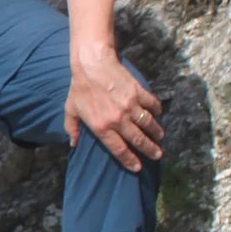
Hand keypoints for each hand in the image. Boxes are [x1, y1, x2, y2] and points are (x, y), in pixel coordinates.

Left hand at [67, 47, 162, 170]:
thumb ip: (72, 129)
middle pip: (138, 140)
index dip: (130, 160)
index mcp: (102, 127)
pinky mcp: (138, 92)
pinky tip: (158, 115)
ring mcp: (130, 106)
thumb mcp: (70, 110)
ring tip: (160, 138)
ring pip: (148, 124)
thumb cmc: (79, 88)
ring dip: (156, 133)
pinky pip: (152, 105)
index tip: (138, 167)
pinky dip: (157, 111)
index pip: (119, 149)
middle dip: (150, 150)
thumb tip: (73, 144)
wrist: (92, 64)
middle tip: (157, 156)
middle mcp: (118, 120)